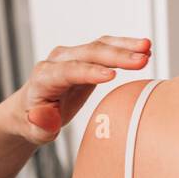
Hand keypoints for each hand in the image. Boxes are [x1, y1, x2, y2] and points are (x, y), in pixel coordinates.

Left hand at [10, 36, 151, 144]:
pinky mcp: (85, 58)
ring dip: (124, 46)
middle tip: (142, 59)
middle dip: (116, 56)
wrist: (31, 108)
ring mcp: (72, 56)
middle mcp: (57, 61)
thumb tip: (43, 117)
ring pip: (99, 46)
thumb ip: (40, 124)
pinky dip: (124, 47)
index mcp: (44, 78)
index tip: (112, 76)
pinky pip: (106, 48)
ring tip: (147, 47)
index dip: (90, 72)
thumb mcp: (34, 131)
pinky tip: (144, 49)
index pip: (69, 72)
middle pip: (89, 54)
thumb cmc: (34, 122)